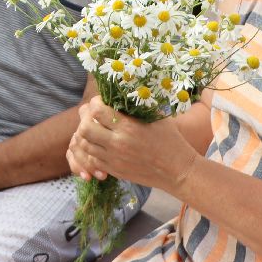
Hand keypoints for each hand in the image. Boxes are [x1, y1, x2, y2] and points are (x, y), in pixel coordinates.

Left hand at [68, 96, 197, 193]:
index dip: (95, 103)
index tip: (102, 102)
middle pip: (84, 128)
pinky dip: (92, 151)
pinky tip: (101, 144)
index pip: (97, 110)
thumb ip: (137, 105)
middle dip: (86, 119)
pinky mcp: (114, 171)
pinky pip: (92, 160)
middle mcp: (118, 143)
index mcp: (128, 127)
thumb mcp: (156, 117)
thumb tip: (122, 90)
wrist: (177, 170)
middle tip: (94, 116)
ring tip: (96, 129)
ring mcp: (114, 159)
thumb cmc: (170, 139)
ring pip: (85, 145)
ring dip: (87, 135)